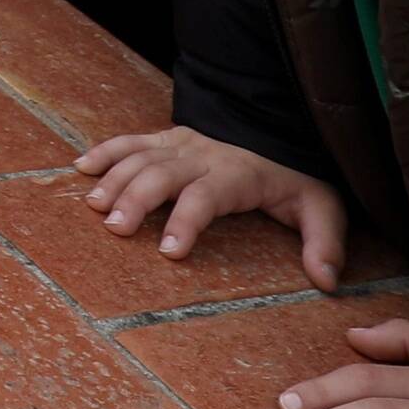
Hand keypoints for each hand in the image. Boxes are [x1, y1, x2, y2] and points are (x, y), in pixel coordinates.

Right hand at [75, 125, 350, 293]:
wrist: (276, 125)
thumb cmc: (294, 176)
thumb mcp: (321, 207)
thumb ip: (325, 242)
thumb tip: (326, 282)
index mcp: (237, 175)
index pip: (207, 197)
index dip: (187, 222)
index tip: (169, 252)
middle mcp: (203, 155)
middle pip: (162, 174)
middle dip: (137, 199)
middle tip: (115, 227)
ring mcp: (180, 143)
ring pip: (140, 157)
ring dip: (114, 178)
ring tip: (94, 206)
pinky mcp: (165, 138)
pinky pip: (130, 141)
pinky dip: (105, 152)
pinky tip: (82, 168)